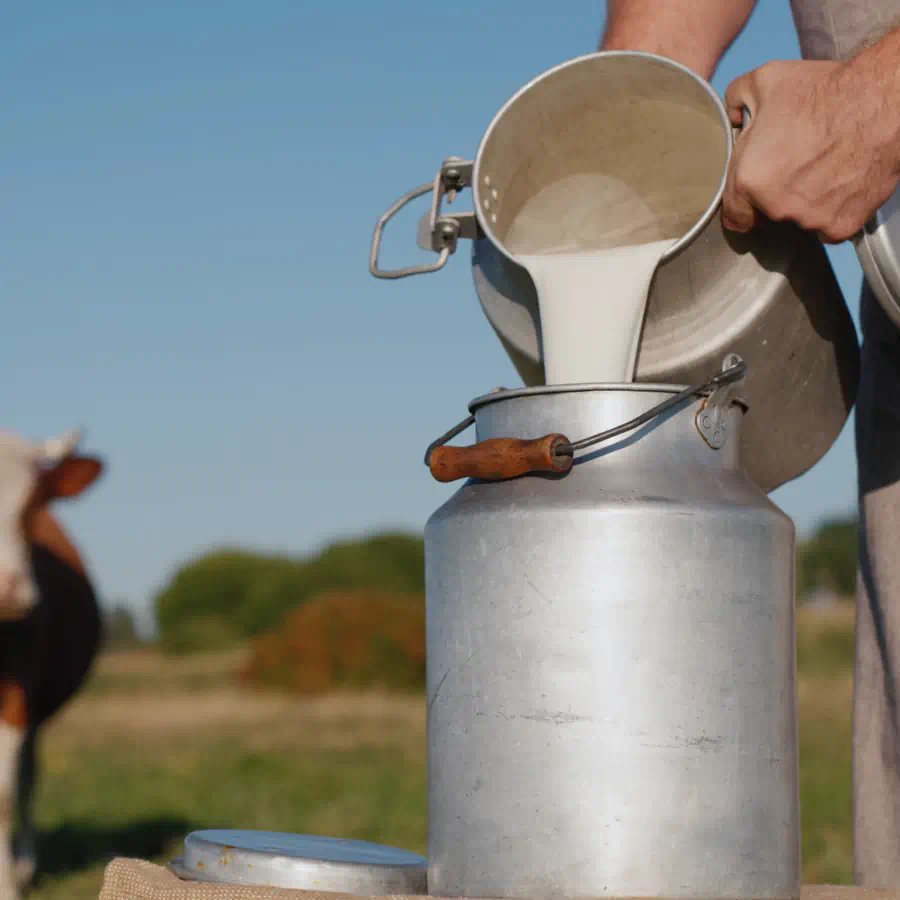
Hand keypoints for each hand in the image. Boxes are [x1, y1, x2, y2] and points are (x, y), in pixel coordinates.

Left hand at [722, 60, 899, 241]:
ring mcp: (810, 219)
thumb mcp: (765, 80)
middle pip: (769, 215)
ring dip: (807, 204)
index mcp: (749, 180)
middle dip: (777, 196)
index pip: (734, 216)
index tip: (753, 196)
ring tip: (823, 169)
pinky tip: (842, 182)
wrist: (882, 103)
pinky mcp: (840, 225)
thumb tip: (733, 115)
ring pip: (800, 221)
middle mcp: (776, 207)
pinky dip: (835, 210)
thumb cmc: (825, 92)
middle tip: (797, 166)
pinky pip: (830, 226)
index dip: (743, 205)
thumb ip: (736, 100)